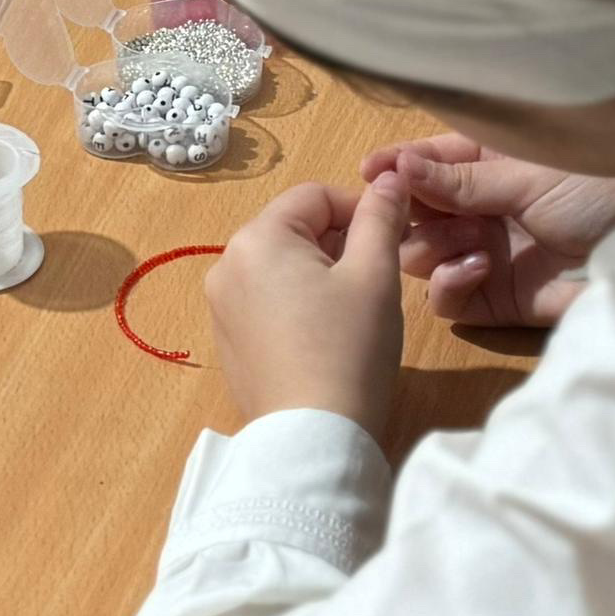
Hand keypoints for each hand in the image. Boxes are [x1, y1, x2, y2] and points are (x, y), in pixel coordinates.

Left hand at [205, 175, 407, 440]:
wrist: (314, 437)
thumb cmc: (349, 349)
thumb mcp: (375, 275)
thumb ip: (381, 217)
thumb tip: (390, 178)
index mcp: (258, 238)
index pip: (316, 196)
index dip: (361, 208)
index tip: (394, 238)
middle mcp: (226, 264)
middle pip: (293, 229)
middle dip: (339, 242)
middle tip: (378, 277)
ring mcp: (220, 306)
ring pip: (280, 266)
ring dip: (320, 272)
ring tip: (354, 309)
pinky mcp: (227, 341)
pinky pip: (266, 301)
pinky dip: (297, 304)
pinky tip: (326, 336)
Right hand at [358, 134, 614, 329]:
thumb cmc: (598, 189)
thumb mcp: (527, 177)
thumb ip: (461, 182)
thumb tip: (398, 168)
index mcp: (486, 166)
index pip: (425, 163)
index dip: (396, 166)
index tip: (370, 171)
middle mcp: (478, 210)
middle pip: (412, 216)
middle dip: (410, 214)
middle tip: (418, 212)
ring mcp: (484, 256)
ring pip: (420, 258)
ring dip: (434, 246)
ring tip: (472, 240)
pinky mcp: (496, 300)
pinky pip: (447, 300)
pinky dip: (450, 284)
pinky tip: (479, 268)